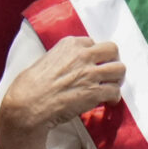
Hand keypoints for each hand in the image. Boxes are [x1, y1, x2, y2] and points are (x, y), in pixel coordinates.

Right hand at [0, 36, 125, 148]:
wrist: (27, 105)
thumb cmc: (30, 85)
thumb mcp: (47, 59)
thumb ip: (64, 57)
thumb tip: (72, 65)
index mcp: (70, 44)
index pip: (93, 43)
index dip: (94, 55)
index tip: (93, 64)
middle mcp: (83, 55)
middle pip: (112, 50)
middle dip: (112, 61)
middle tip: (109, 72)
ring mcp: (90, 73)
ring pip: (119, 69)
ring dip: (116, 79)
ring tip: (111, 86)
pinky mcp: (94, 92)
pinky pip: (115, 91)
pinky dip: (114, 98)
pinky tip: (108, 102)